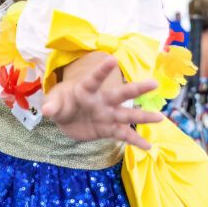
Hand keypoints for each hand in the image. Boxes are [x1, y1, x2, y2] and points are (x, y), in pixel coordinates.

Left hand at [41, 56, 163, 149]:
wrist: (66, 117)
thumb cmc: (61, 102)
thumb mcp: (53, 102)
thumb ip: (52, 105)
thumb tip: (47, 110)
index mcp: (86, 90)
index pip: (94, 79)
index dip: (102, 70)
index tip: (113, 59)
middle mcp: (101, 101)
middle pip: (120, 94)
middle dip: (136, 89)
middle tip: (154, 84)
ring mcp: (107, 115)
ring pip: (127, 115)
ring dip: (143, 116)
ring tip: (160, 117)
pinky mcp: (108, 129)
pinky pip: (124, 135)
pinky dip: (135, 141)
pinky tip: (148, 147)